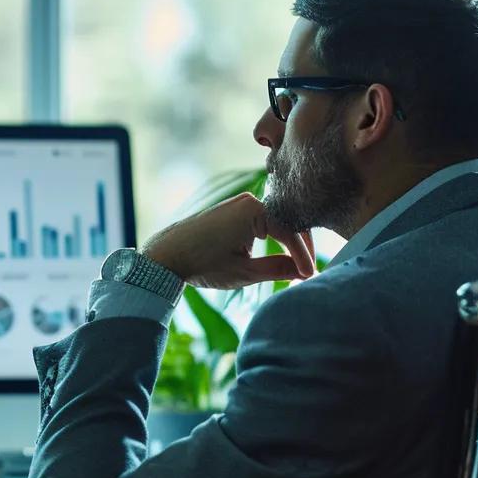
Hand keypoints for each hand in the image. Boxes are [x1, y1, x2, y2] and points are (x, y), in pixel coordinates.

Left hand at [140, 192, 315, 289]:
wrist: (167, 255)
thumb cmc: (202, 263)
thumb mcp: (244, 272)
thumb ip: (277, 270)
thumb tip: (303, 272)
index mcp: (254, 210)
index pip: (291, 233)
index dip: (303, 256)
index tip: (310, 276)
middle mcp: (249, 201)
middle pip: (288, 223)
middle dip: (300, 248)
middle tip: (308, 273)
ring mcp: (240, 204)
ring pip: (276, 222)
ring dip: (288, 243)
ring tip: (298, 268)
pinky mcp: (234, 211)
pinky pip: (263, 221)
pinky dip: (273, 238)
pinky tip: (280, 256)